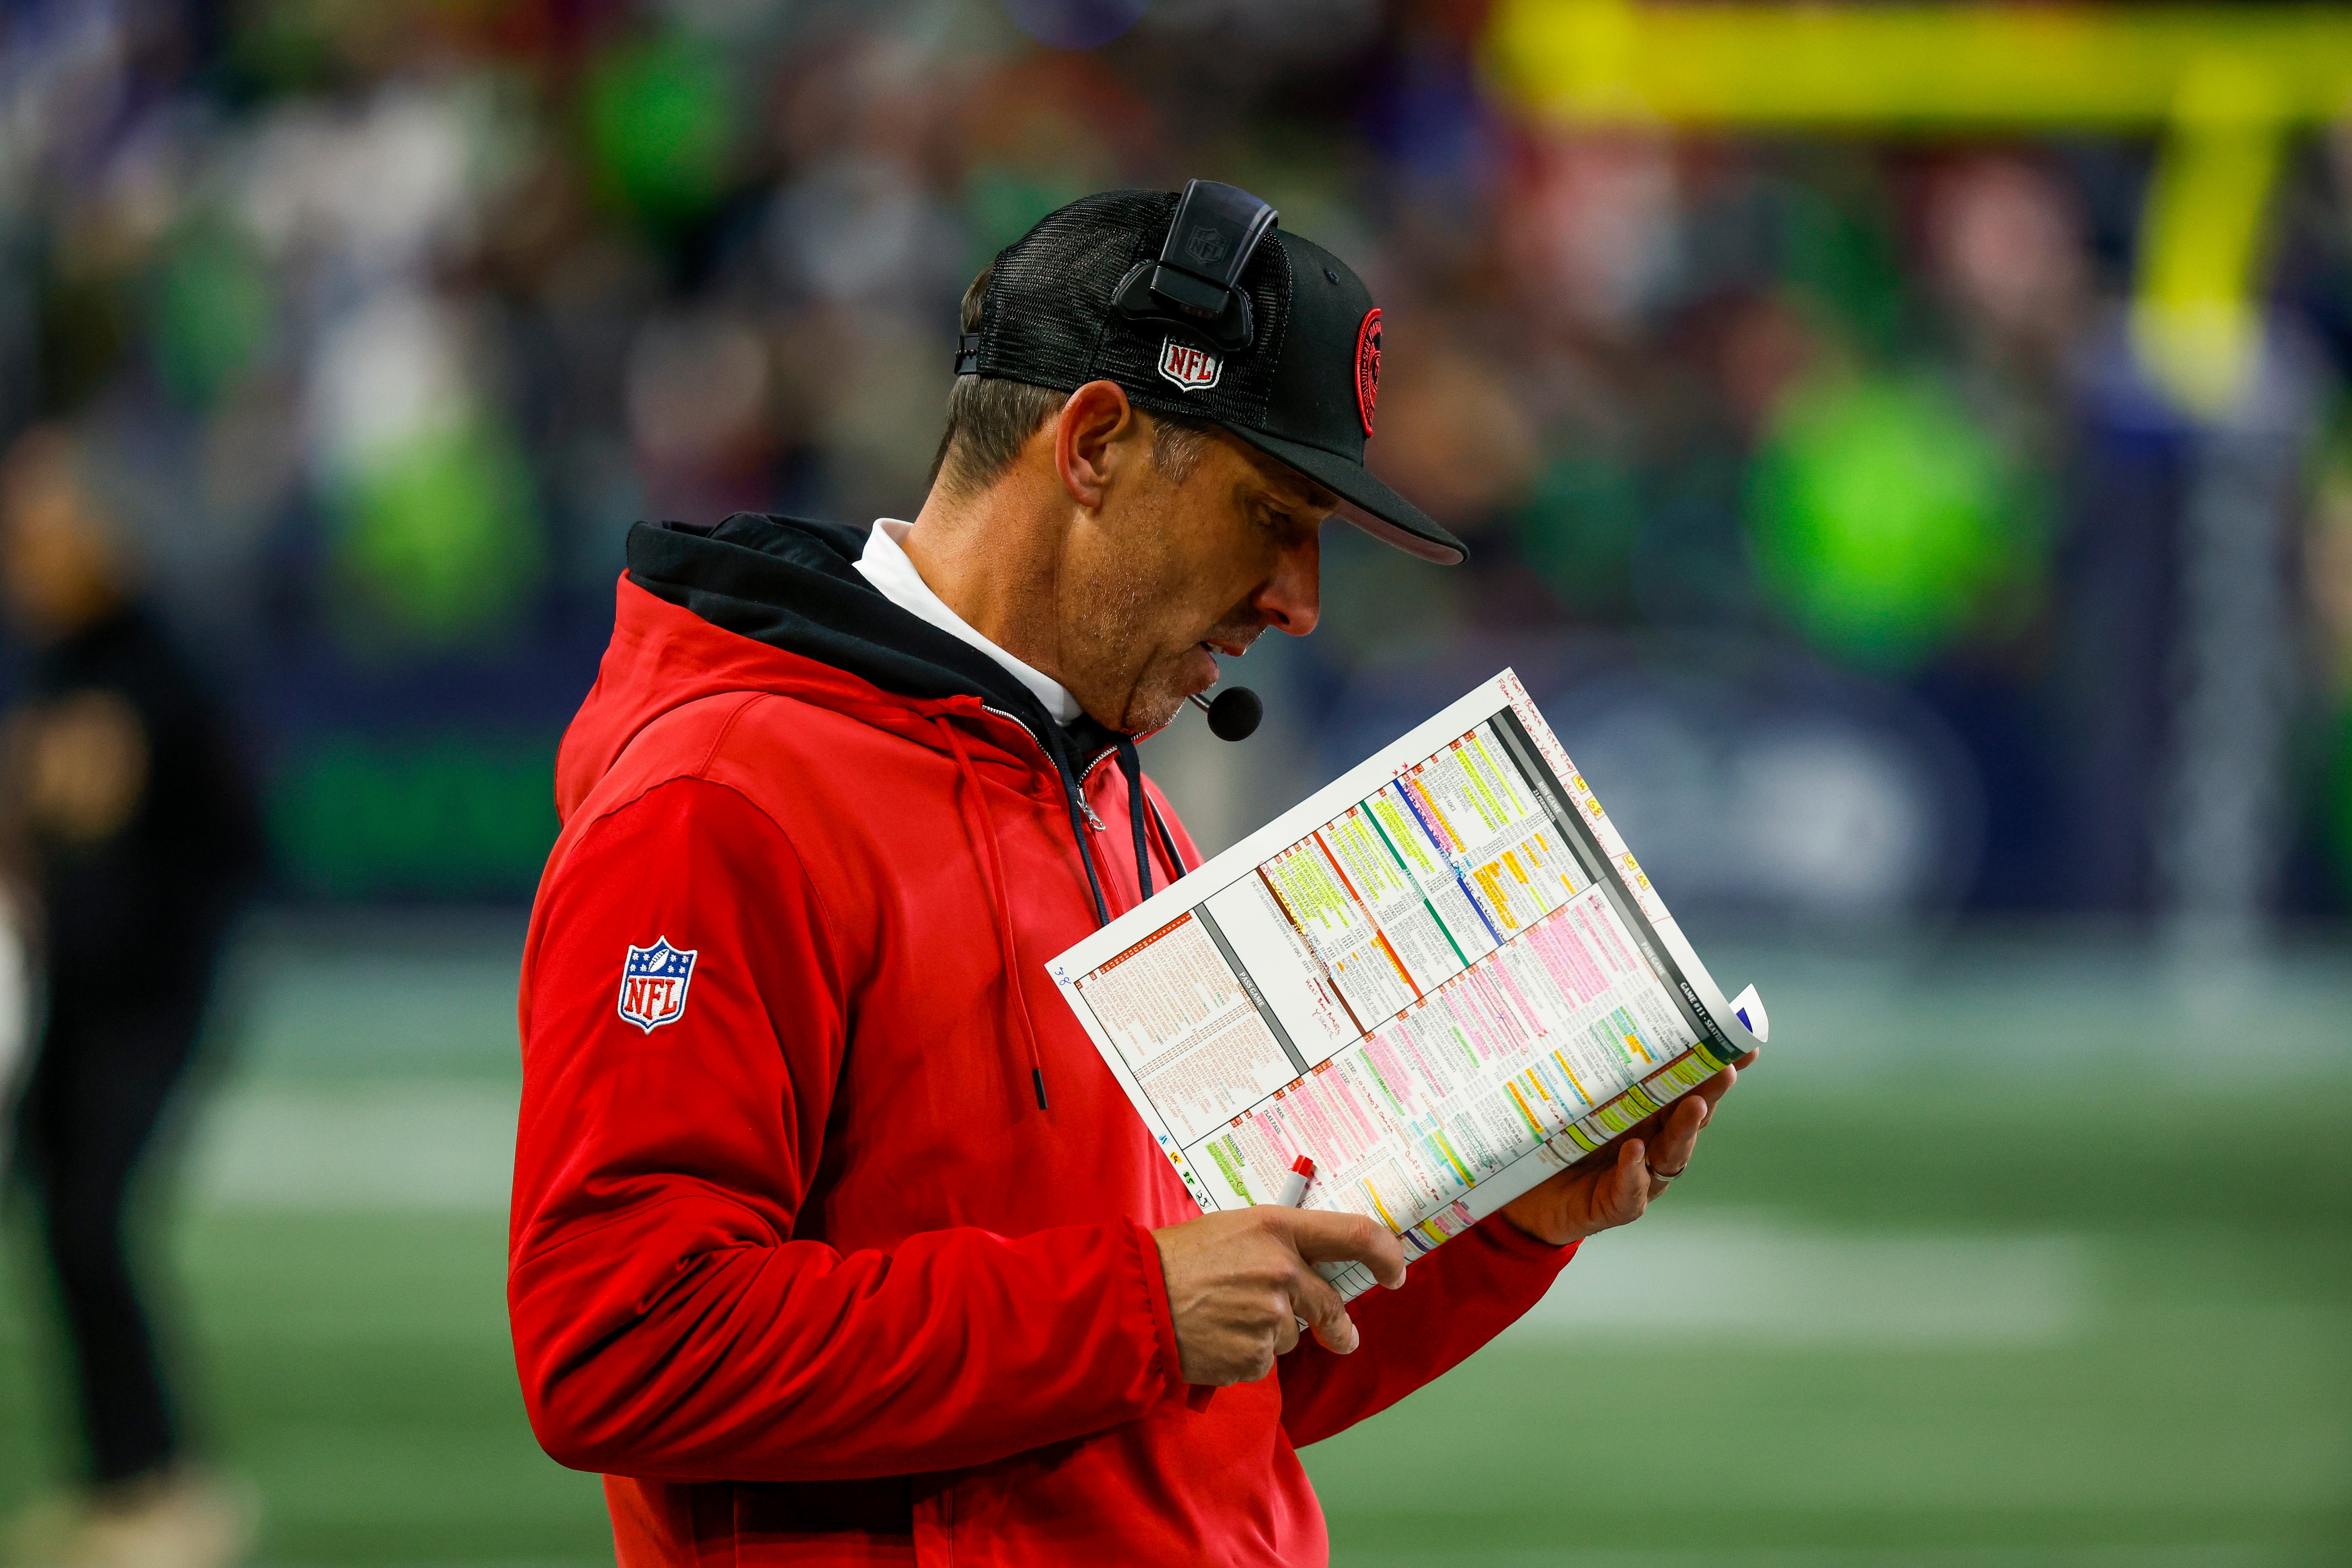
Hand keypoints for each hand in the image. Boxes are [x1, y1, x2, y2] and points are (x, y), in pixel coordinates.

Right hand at [1151, 1207, 1406, 1385]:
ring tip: (1225, 1317)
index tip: (1395, 1272)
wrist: (1133, 1299)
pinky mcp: (1253, 1355)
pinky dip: (1246, 1354)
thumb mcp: (1233, 1229)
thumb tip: (1317, 1269)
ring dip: (1270, 1332)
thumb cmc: (1178, 1258)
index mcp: (1277, 1228)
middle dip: (1338, 1326)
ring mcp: (1268, 1316)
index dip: (1386, 1255)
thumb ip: (1280, 1245)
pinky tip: (1217, 1338)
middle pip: (1330, 1303)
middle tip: (1341, 1335)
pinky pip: (1265, 1359)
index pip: (1355, 1234)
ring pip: (1291, 1333)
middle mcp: (1281, 1270)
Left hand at [1499, 1050, 1756, 1246]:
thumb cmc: (1554, 1142)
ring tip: (1692, 1105)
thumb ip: (1588, 1068)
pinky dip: (1633, 1172)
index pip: (1689, 1089)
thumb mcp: (1572, 1098)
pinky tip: (1634, 1152)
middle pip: (1689, 1119)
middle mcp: (1652, 1145)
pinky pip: (1629, 1192)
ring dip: (1684, 1130)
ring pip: (1671, 1155)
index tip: (1743, 1044)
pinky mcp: (1613, 1205)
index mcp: (1648, 1116)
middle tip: (1724, 1070)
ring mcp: (1639, 1177)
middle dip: (1709, 1094)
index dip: (1715, 1069)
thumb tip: (1589, 1009)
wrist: (1523, 1199)